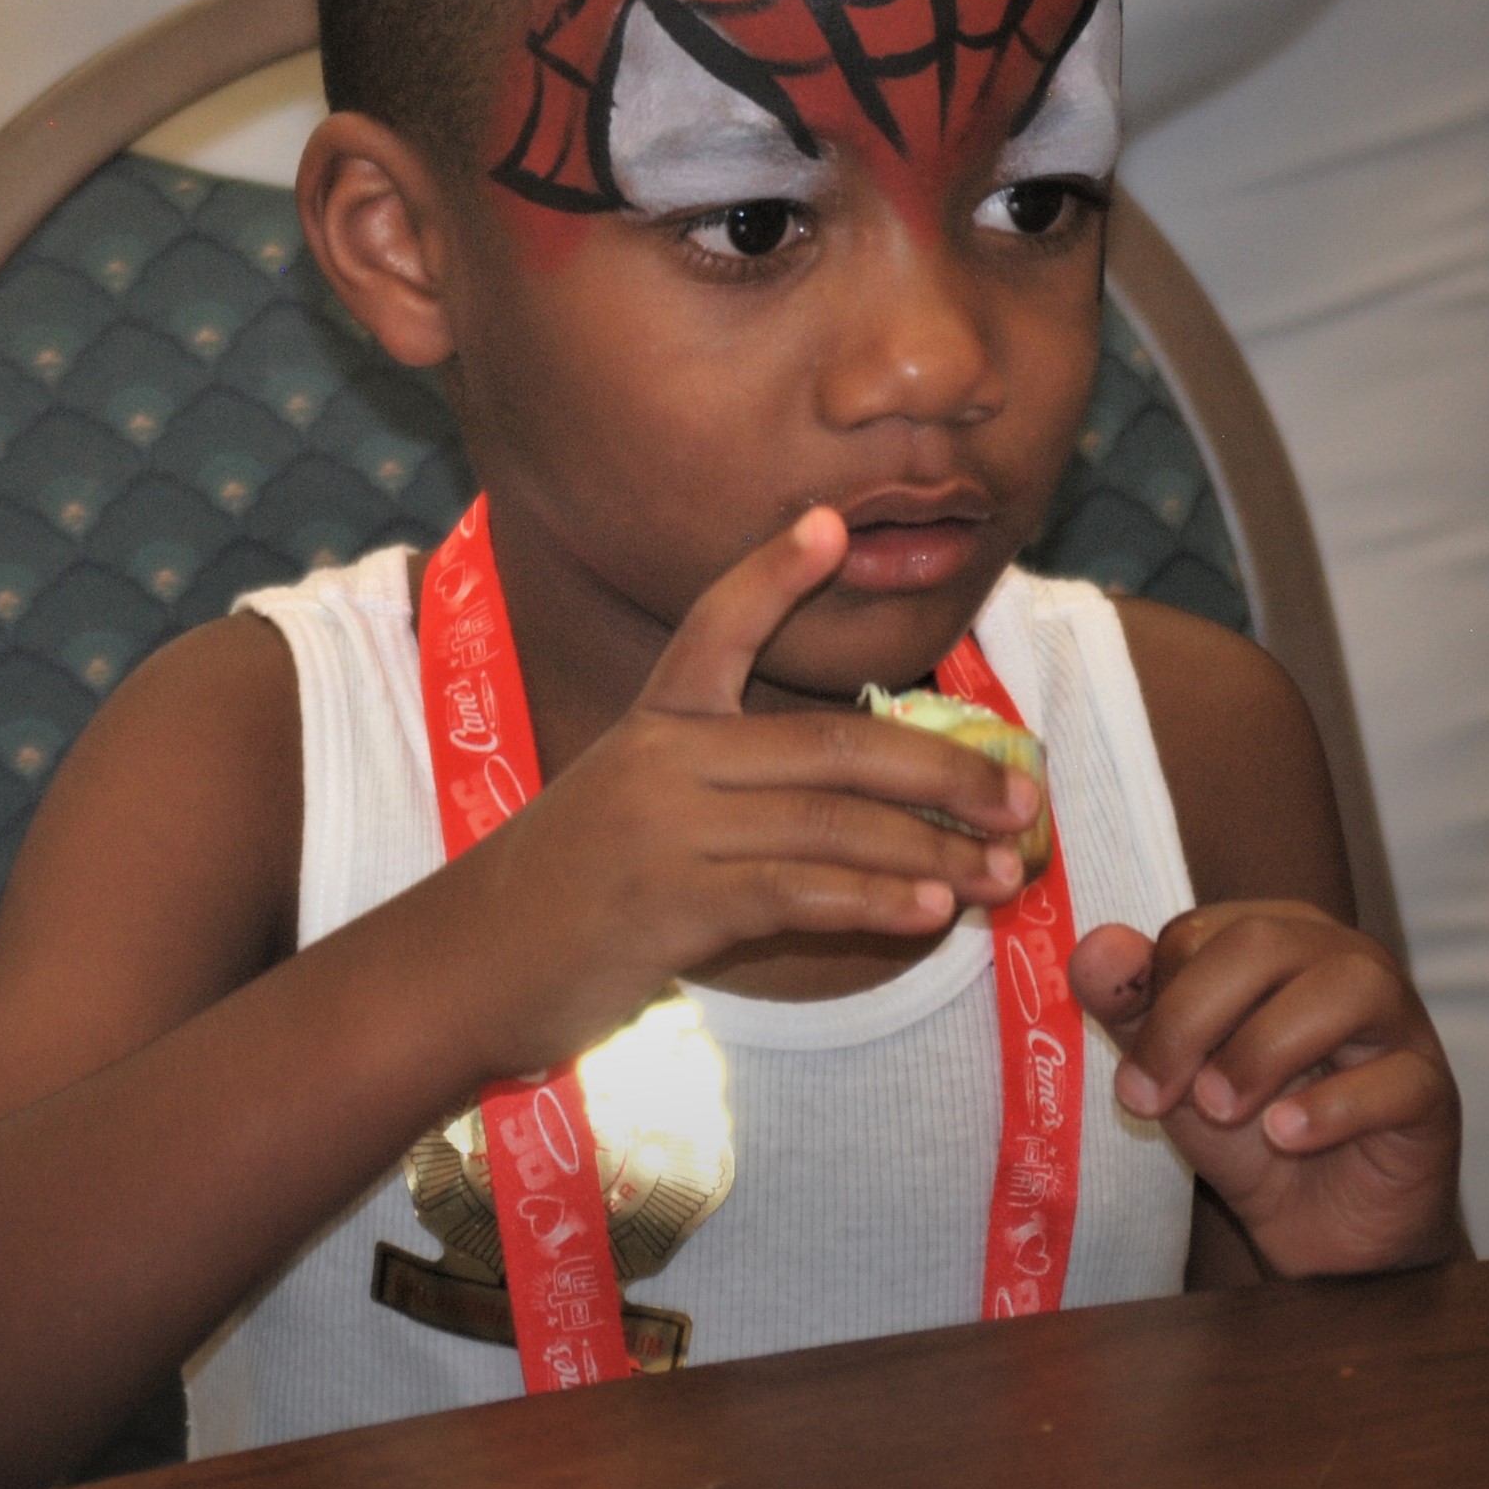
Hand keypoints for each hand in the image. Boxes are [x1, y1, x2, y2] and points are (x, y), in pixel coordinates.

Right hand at [422, 507, 1041, 1077]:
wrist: (468, 965)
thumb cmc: (564, 891)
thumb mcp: (628, 807)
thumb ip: (719, 788)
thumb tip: (850, 806)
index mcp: (655, 722)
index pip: (717, 623)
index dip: (774, 573)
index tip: (831, 523)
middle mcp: (661, 759)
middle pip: (830, 745)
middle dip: (942, 771)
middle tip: (1021, 798)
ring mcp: (664, 830)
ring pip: (828, 824)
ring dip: (930, 851)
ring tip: (1000, 874)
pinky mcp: (669, 905)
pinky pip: (794, 891)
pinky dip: (873, 899)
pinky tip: (928, 911)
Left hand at [1073, 903, 1460, 1277]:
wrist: (1323, 1232)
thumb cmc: (1252, 1132)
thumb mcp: (1176, 1075)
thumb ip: (1130, 1009)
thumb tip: (1095, 948)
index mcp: (1274, 939)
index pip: (1202, 931)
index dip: (1154, 1001)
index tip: (1134, 1082)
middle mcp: (1342, 960)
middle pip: (1265, 942)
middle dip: (1193, 1017)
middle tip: (1156, 1098)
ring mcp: (1399, 1023)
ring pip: (1346, 989)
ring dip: (1264, 1050)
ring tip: (1222, 1111)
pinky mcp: (1432, 1092)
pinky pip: (1396, 1078)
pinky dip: (1333, 1106)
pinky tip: (1287, 1136)